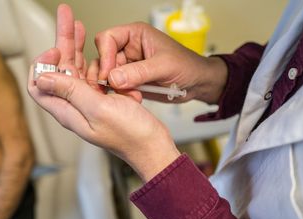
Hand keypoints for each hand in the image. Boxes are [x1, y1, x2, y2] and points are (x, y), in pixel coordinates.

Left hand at [28, 5, 180, 181]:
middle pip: (59, 69)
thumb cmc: (130, 135)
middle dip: (62, 42)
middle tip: (67, 17)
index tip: (56, 48)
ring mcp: (89, 102)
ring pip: (77, 70)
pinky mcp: (104, 100)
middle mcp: (75, 106)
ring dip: (78, 48)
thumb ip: (71, 91)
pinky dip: (97, 63)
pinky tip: (102, 55)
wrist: (152, 146)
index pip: (39, 84)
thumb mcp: (98, 109)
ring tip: (80, 27)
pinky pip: (94, 77)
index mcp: (68, 110)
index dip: (43, 63)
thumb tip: (43, 76)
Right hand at [95, 22, 227, 103]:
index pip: (107, 39)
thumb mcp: (164, 66)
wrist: (198, 83)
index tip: (109, 74)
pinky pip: (116, 88)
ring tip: (130, 95)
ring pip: (107, 76)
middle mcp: (128, 48)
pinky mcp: (130, 81)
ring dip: (114, 88)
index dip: (105, 56)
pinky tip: (133, 99)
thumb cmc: (187, 66)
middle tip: (114, 89)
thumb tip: (113, 78)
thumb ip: (139, 72)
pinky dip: (120, 95)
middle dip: (108, 75)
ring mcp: (128, 66)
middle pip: (103, 59)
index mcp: (135, 35)